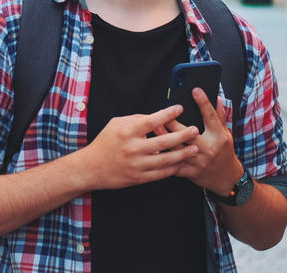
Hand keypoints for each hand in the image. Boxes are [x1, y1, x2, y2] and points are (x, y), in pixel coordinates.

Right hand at [76, 105, 201, 190]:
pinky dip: (173, 168)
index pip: (152, 120)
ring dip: (182, 154)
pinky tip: (181, 163)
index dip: (168, 114)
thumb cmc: (105, 142)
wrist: (91, 167)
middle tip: (195, 131)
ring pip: (166, 159)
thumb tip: (156, 117)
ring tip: (194, 149)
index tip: (180, 108)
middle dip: (182, 135)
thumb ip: (136, 119)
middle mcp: (133, 148)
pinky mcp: (139, 177)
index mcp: (127, 131)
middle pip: (164, 141)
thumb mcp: (116, 124)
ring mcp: (137, 164)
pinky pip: (161, 173)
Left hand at [159, 88, 243, 195]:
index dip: (203, 102)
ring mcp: (199, 161)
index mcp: (218, 136)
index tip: (195, 90)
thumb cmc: (224, 151)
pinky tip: (154, 149)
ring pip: (177, 149)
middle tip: (162, 112)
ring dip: (164, 138)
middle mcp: (208, 148)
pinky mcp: (191, 172)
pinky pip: (174, 165)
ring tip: (154, 127)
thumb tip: (216, 97)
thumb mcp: (226, 133)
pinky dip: (163, 158)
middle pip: (187, 133)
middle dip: (173, 122)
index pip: (210, 116)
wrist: (226, 178)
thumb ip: (219, 115)